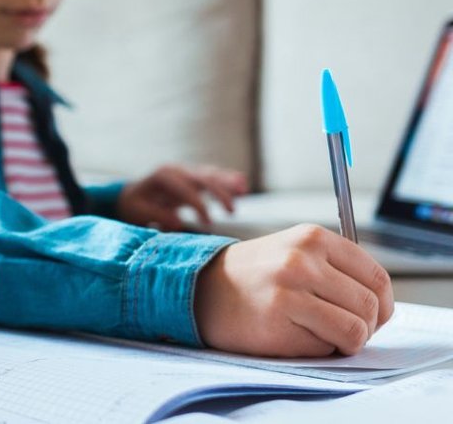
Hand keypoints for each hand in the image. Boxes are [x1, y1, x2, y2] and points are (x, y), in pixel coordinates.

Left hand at [118, 164, 248, 229]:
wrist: (132, 194)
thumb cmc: (135, 205)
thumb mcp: (139, 212)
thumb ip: (157, 216)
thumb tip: (177, 223)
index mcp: (161, 177)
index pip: (184, 188)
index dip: (198, 204)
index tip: (208, 222)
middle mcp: (176, 170)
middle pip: (201, 178)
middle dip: (219, 193)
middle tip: (232, 212)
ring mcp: (186, 171)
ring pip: (210, 174)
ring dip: (227, 182)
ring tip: (243, 191)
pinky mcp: (193, 177)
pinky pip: (213, 177)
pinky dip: (227, 179)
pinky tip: (242, 184)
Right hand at [195, 224, 393, 356]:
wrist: (202, 289)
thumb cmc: (254, 275)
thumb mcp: (296, 250)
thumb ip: (337, 268)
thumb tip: (381, 304)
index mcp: (313, 238)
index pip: (376, 277)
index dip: (384, 304)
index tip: (374, 316)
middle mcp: (302, 260)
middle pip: (370, 306)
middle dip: (366, 327)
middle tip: (347, 331)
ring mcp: (289, 291)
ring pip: (355, 329)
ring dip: (347, 341)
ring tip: (326, 336)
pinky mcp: (277, 321)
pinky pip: (326, 346)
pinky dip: (321, 349)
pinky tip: (299, 336)